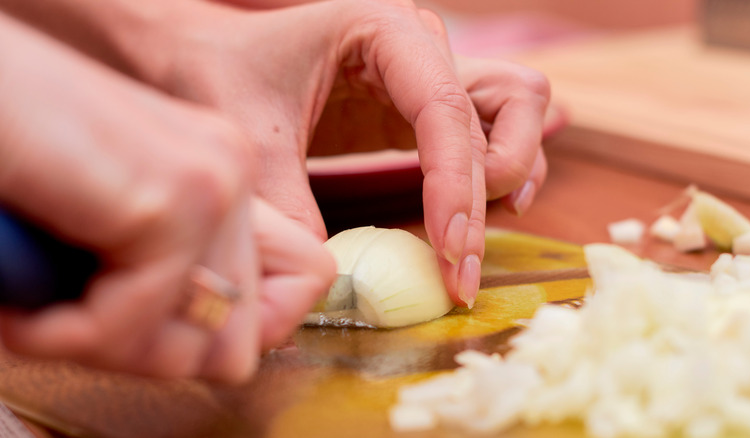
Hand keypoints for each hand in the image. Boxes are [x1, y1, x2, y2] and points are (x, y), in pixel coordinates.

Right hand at [0, 15, 334, 382]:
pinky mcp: (170, 200)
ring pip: (202, 349)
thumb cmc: (21, 157)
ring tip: (50, 308)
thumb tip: (239, 352)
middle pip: (245, 335)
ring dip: (113, 348)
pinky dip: (64, 335)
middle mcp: (232, 170)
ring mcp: (212, 182)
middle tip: (80, 320)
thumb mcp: (118, 228)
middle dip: (155, 352)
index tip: (156, 328)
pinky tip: (26, 303)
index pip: (303, 281)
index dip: (238, 331)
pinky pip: (133, 326)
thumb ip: (182, 274)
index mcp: (225, 172)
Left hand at [111, 0, 487, 306]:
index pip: (444, 106)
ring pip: (518, 108)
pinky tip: (483, 212)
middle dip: (485, 192)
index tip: (448, 251)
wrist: (204, 59)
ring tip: (474, 233)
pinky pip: (493, 129)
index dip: (455, 184)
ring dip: (512, 170)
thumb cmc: (219, 75)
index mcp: (380, 27)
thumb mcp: (249, 137)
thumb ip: (290, 205)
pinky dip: (502, 169)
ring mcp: (428, 73)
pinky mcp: (421, 109)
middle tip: (457, 267)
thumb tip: (333, 281)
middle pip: (502, 108)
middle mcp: (419, 43)